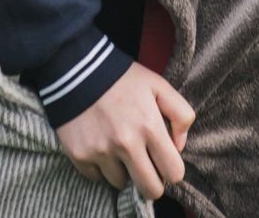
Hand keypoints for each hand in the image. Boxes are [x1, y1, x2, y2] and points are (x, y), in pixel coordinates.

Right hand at [53, 61, 194, 200]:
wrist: (76, 69)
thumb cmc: (122, 78)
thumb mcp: (159, 86)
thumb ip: (181, 114)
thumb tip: (179, 147)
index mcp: (150, 127)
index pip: (174, 173)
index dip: (171, 170)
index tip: (163, 161)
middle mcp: (126, 144)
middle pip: (150, 190)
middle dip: (152, 182)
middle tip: (145, 166)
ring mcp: (101, 152)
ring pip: (121, 184)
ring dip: (122, 171)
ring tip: (118, 148)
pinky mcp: (80, 155)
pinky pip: (96, 178)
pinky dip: (100, 168)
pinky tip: (100, 147)